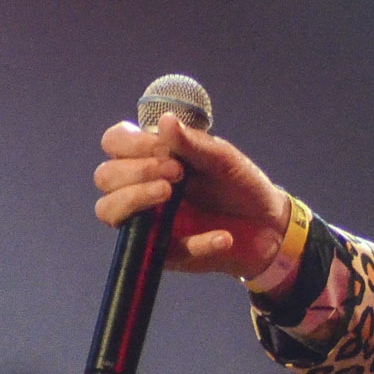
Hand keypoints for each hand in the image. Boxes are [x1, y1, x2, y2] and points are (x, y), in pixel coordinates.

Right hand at [92, 112, 289, 278]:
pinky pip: (158, 250)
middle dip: (136, 171)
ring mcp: (146, 221)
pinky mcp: (164, 253)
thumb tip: (165, 120)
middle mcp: (139, 188)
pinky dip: (195, 243)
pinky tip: (223, 237)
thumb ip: (193, 144)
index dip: (132, 144)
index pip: (114, 143)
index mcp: (150, 158)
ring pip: (108, 210)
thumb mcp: (222, 160)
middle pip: (105, 176)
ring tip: (171, 193)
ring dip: (134, 199)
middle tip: (177, 174)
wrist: (268, 225)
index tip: (166, 149)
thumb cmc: (238, 184)